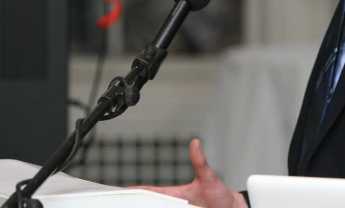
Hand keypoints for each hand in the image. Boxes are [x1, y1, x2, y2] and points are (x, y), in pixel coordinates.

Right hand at [129, 138, 247, 207]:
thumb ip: (200, 162)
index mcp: (177, 196)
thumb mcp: (209, 179)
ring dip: (151, 207)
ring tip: (134, 205)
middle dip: (140, 203)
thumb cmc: (222, 197)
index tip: (123, 190)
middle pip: (153, 205)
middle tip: (126, 203)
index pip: (152, 192)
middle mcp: (176, 206)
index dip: (137, 191)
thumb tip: (195, 143)